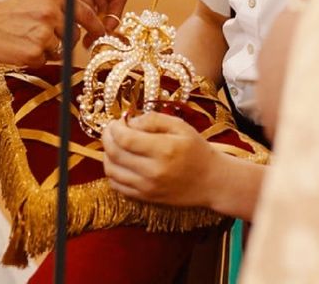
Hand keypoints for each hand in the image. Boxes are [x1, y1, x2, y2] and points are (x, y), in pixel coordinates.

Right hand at [0, 0, 104, 65]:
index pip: (85, 13)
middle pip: (72, 36)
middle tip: (41, 41)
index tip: (98, 35)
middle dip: (63, 42)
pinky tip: (13, 49)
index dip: (93, 27)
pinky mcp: (34, 54)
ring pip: (58, 51)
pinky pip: (42, 62)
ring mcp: (45, 34)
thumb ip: (49, 5)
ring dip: (44, 51)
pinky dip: (31, 60)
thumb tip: (68, 20)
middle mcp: (53, 12)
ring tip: (19, 40)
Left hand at [17, 0, 126, 42]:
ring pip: (94, 7)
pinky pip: (83, 5)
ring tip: (80, 37)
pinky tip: (72, 27)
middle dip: (100, 22)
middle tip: (91, 41)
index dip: (114, 16)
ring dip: (89, 20)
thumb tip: (92, 24)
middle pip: (107, 4)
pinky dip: (79, 16)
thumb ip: (81, 2)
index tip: (105, 32)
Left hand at [102, 112, 220, 206]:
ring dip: (106, 154)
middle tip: (111, 129)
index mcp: (164, 150)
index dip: (114, 128)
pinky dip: (112, 171)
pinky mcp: (146, 198)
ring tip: (114, 144)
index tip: (117, 121)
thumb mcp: (180, 126)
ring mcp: (148, 187)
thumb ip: (153, 119)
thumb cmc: (197, 150)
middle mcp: (153, 171)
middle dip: (107, 138)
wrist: (212, 181)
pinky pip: (117, 185)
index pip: (125, 139)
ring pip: (111, 170)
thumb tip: (129, 122)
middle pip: (115, 153)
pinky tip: (119, 161)